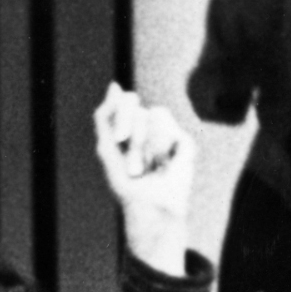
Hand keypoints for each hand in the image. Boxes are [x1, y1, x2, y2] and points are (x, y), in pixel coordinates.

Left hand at [91, 84, 193, 273]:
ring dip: (145, 144)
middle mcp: (147, 126)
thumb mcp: (108, 150)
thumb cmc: (127, 184)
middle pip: (136, 105)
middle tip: (130, 155)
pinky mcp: (185, 142)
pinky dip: (163, 150)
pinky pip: (172, 131)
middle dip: (131, 131)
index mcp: (128, 127)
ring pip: (154, 114)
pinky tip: (164, 165)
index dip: (122, 116)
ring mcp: (167, 132)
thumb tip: (114, 85)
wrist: (152, 207)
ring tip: (147, 166)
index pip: (125, 103)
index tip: (121, 139)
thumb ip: (106, 118)